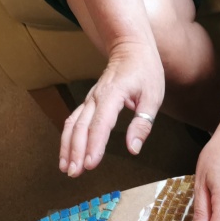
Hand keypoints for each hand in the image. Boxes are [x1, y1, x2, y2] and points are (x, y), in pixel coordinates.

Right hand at [60, 40, 164, 176]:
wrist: (130, 47)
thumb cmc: (145, 71)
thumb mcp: (153, 97)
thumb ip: (142, 124)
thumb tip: (133, 149)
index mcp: (112, 95)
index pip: (100, 124)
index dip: (94, 145)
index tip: (90, 164)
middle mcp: (96, 98)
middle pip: (80, 127)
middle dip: (75, 151)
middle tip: (74, 172)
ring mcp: (90, 99)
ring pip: (72, 124)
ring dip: (67, 147)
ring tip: (66, 168)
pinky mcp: (89, 102)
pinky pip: (73, 120)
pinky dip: (67, 137)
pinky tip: (66, 152)